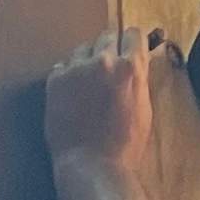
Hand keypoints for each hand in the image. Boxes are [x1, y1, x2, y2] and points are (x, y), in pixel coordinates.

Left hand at [45, 26, 162, 172]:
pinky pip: (63, 66)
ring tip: (87, 84)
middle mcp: (103, 60)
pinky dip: (68, 76)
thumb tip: (134, 64)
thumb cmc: (125, 146)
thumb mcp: (144, 109)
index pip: (133, 34)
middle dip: (109, 50)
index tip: (128, 51)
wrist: (92, 166)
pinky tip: (72, 94)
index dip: (131, 44)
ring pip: (82, 49)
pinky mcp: (55, 79)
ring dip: (87, 61)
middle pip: (106, 36)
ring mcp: (76, 68)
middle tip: (107, 71)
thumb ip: (138, 80)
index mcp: (130, 67)